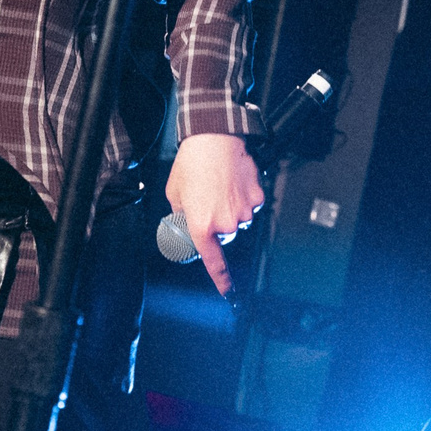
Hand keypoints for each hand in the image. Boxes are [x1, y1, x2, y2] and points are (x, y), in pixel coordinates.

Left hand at [167, 133, 263, 296]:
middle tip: (208, 201)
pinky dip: (242, 199)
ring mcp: (244, 211)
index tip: (228, 293)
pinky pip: (251, 206)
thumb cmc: (192, 163)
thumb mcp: (174, 192)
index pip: (214, 262)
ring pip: (239, 221)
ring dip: (230, 211)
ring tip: (219, 188)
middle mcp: (226, 223)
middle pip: (225, 236)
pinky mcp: (256, 198)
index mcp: (201, 225)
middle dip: (217, 225)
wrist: (214, 137)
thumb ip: (180, 215)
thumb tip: (184, 223)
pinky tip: (232, 183)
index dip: (222, 280)